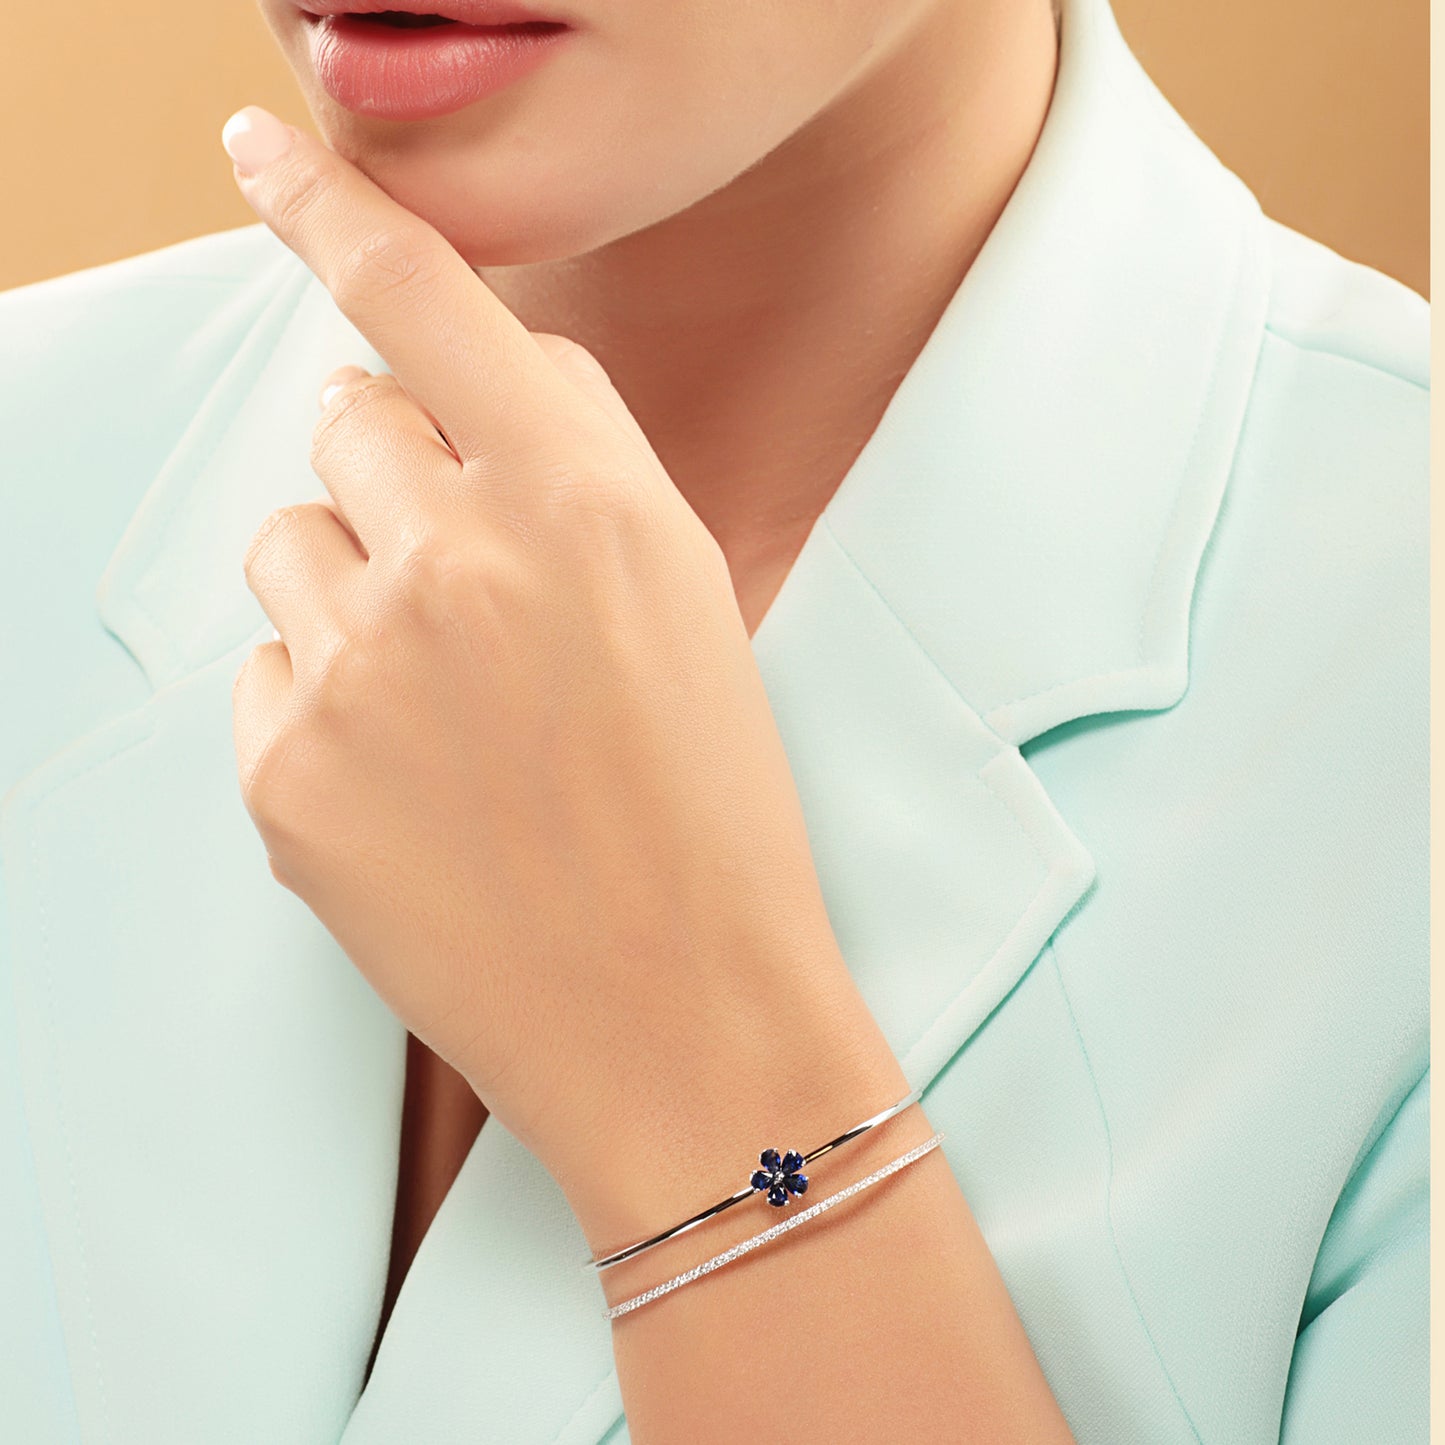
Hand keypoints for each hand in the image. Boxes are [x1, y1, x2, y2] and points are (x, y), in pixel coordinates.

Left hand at [223, 107, 901, 1244]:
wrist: (683, 1017)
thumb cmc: (713, 813)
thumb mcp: (693, 600)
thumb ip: (584, 465)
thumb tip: (486, 378)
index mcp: (583, 501)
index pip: (426, 298)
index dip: (333, 208)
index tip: (259, 153)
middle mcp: (460, 559)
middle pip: (346, 420)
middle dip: (397, 473)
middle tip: (467, 580)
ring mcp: (360, 669)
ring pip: (291, 542)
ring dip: (354, 586)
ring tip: (447, 700)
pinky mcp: (289, 777)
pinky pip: (274, 671)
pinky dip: (329, 704)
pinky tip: (417, 785)